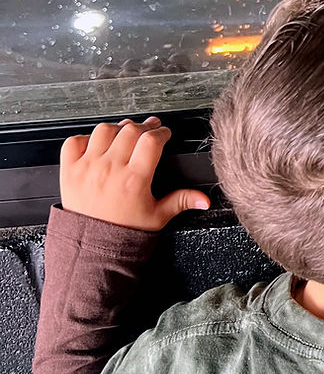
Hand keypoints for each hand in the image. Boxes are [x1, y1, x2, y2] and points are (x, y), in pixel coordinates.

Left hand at [59, 117, 209, 230]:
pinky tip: (96, 144)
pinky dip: (85, 138)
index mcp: (134, 179)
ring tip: (124, 134)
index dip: (162, 132)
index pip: (151, 141)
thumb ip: (182, 201)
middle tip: (149, 130)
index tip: (164, 134)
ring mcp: (87, 168)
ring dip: (117, 129)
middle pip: (130, 131)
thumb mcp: (158, 216)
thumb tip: (204, 199)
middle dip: (144, 127)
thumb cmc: (124, 231)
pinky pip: (74, 141)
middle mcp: (110, 169)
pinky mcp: (69, 170)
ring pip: (103, 130)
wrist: (93, 245)